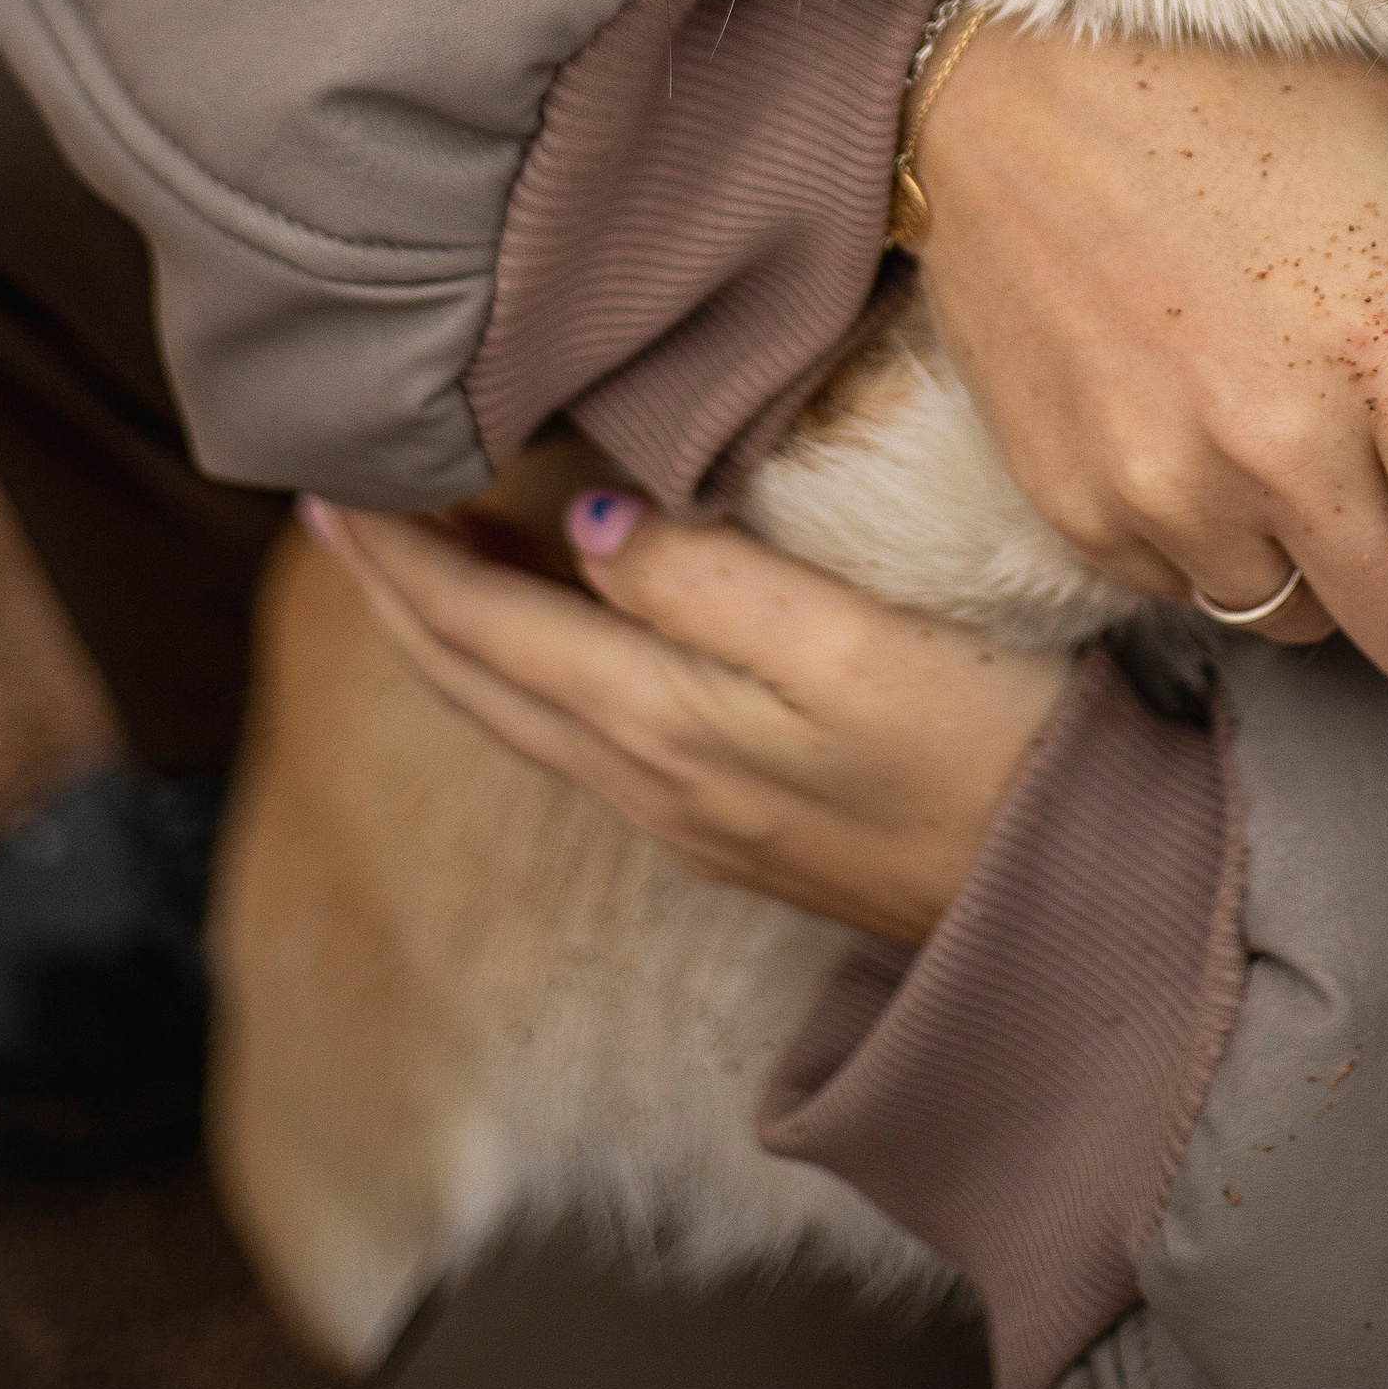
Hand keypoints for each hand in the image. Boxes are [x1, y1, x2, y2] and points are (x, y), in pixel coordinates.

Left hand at [306, 494, 1070, 945]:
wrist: (1059, 904)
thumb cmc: (974, 750)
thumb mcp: (844, 644)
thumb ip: (703, 580)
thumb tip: (575, 525)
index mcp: (657, 724)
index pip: (483, 629)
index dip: (398, 557)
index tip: (328, 484)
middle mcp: (646, 780)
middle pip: (478, 681)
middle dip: (396, 596)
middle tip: (334, 509)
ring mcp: (688, 812)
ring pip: (523, 710)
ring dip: (456, 630)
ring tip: (417, 554)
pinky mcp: (736, 819)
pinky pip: (582, 730)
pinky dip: (529, 665)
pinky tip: (552, 625)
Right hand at [912, 29, 1387, 732]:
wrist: (1007, 76)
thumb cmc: (1236, 87)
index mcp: (1387, 353)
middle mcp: (1273, 449)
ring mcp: (1161, 489)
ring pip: (1302, 622)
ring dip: (1337, 571)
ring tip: (1308, 437)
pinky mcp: (1076, 508)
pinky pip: (1191, 590)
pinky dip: (1227, 545)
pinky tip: (1209, 431)